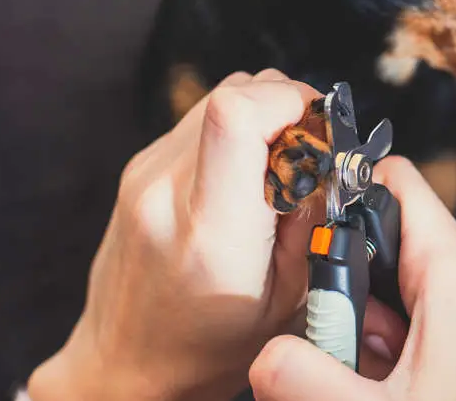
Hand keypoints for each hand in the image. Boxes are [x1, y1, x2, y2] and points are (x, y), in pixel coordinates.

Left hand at [26, 70, 328, 400]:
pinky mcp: (141, 167)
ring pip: (222, 92)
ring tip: (279, 165)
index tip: (321, 132)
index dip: (291, 102)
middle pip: (237, 91)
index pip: (237, 115)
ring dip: (264, 114)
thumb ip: (313, 220)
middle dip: (289, 107)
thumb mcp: (289, 300)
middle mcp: (167, 190)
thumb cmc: (208, 346)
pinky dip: (238, 129)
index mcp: (211, 232)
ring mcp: (146, 173)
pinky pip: (202, 115)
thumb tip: (330, 157)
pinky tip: (248, 173)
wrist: (126, 364)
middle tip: (309, 152)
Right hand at [248, 156, 455, 400]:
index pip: (400, 186)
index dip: (349, 191)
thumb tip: (266, 357)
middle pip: (400, 239)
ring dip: (376, 322)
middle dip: (354, 283)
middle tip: (333, 338)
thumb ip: (302, 378)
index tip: (310, 223)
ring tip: (366, 376)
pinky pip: (436, 312)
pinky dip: (403, 340)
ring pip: (414, 281)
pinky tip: (391, 385)